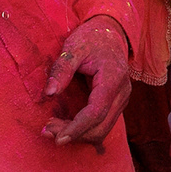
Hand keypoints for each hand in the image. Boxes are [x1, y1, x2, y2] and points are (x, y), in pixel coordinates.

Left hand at [43, 15, 130, 145]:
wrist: (110, 33)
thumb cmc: (90, 39)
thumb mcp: (73, 47)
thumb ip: (62, 69)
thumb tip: (49, 94)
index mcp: (113, 78)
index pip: (96, 111)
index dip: (77, 128)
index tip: (57, 138)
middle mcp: (122, 92)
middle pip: (101, 126)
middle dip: (74, 134)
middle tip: (47, 130)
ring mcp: (122, 99)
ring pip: (103, 129)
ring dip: (79, 134)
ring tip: (54, 128)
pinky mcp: (117, 103)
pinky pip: (103, 124)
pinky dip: (86, 130)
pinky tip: (67, 126)